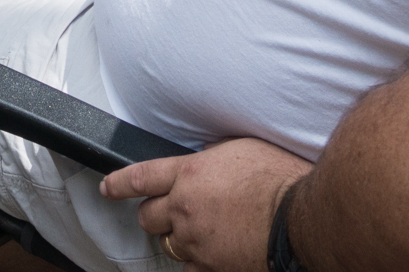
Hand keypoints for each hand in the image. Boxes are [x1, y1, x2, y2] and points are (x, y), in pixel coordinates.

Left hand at [103, 139, 310, 270]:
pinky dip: (197, 263)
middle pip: (148, 216)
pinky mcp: (212, 267)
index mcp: (189, 173)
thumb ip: (211, 157)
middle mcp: (185, 208)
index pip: (140, 177)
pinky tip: (210, 254)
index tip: (108, 188)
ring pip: (167, 244)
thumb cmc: (279, 178)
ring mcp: (197, 241)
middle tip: (168, 212)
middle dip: (154, 213)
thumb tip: (203, 161)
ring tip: (196, 232)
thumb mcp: (240, 149)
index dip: (119, 184)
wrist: (300, 220)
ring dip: (176, 238)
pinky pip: (190, 269)